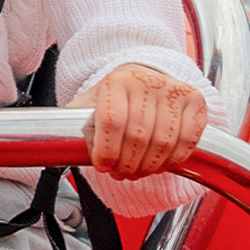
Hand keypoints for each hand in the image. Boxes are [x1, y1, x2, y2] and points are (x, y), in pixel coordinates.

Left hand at [70, 63, 207, 180]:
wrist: (144, 77)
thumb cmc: (116, 97)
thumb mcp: (90, 104)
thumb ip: (74, 123)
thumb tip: (54, 144)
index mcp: (116, 80)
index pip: (112, 121)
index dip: (107, 151)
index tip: (103, 166)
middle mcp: (146, 81)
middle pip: (139, 136)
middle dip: (128, 164)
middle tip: (121, 173)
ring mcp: (173, 90)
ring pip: (164, 142)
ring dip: (149, 166)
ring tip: (138, 171)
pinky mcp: (196, 101)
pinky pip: (188, 140)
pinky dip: (174, 160)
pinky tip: (161, 163)